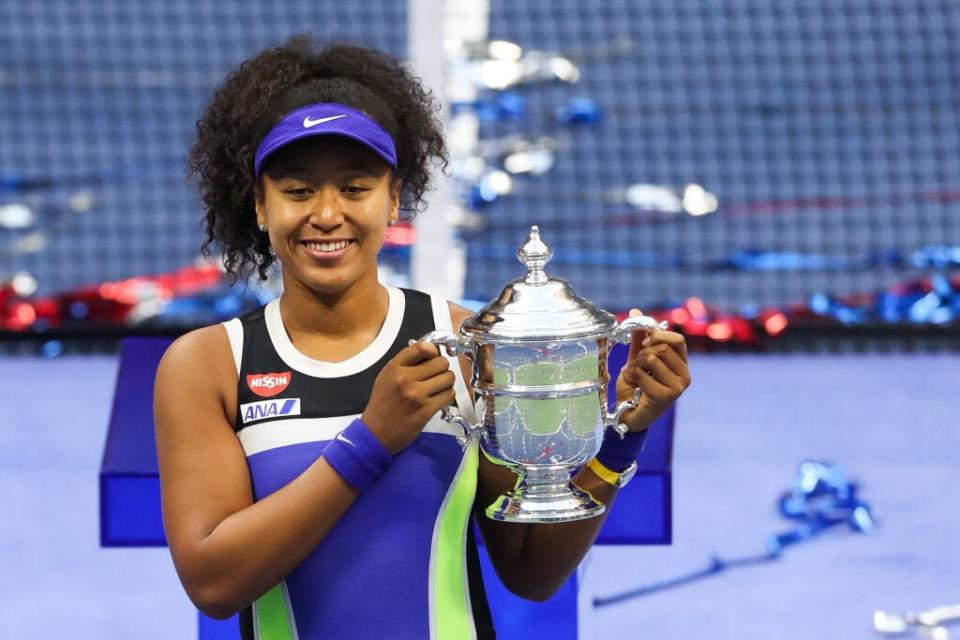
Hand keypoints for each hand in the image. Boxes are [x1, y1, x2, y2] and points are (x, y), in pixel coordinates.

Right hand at [362, 341, 456, 453]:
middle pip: (441, 362)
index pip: (422, 347)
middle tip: (436, 375)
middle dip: (442, 368)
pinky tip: (438, 398)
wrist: (376, 433)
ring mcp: (417, 395)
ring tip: (438, 387)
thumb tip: (431, 352)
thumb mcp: (386, 377)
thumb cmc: (382, 404)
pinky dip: (447, 395)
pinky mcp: (426, 410)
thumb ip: (406, 363)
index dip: (434, 350)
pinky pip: (449, 395)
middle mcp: (405, 379)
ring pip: (448, 378)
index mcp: (394, 368)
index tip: (434, 356)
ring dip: (446, 382)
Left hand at [615, 308, 690, 432]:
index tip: (643, 342)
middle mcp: (685, 376)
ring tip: (634, 377)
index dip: (658, 335)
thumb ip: (638, 338)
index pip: (677, 339)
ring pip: (651, 358)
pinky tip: (632, 386)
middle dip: (642, 353)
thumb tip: (635, 311)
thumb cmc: (635, 387)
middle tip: (636, 366)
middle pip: (662, 348)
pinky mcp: (665, 397)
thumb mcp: (637, 359)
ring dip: (634, 366)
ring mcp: (677, 388)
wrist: (628, 414)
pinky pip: (642, 373)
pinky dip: (630, 377)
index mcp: (681, 365)